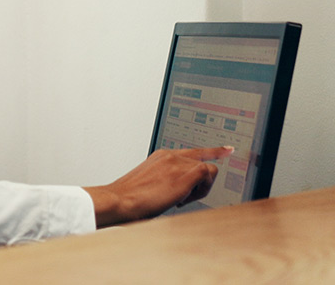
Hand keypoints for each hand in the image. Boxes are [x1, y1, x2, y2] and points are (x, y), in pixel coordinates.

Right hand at [84, 146, 232, 227]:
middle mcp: (170, 155)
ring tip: (178, 199)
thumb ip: (165, 180)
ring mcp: (177, 162)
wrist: (120, 200)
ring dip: (199, 189)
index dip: (213, 151)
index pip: (193, 151)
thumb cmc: (129, 198)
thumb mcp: (149, 184)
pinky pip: (207, 175)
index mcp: (161, 156)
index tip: (227, 149)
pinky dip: (201, 189)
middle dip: (199, 183)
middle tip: (183, 197)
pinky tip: (182, 198)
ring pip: (208, 171)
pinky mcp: (185, 173)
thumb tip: (177, 192)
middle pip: (203, 163)